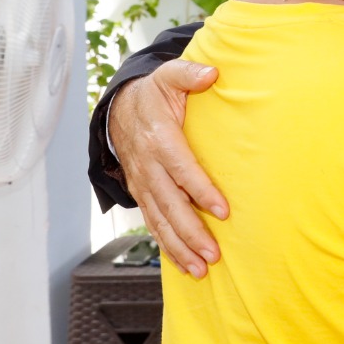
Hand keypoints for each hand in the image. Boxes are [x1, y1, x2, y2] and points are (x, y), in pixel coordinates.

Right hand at [108, 60, 225, 277]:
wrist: (120, 109)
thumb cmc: (153, 94)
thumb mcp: (169, 77)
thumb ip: (189, 74)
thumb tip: (212, 73)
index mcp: (159, 140)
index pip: (182, 169)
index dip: (201, 190)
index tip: (223, 210)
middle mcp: (148, 167)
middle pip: (170, 204)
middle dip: (192, 232)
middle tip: (214, 254)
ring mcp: (143, 184)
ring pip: (161, 221)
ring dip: (181, 247)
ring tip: (202, 269)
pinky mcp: (143, 193)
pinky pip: (154, 223)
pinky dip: (168, 246)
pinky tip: (185, 264)